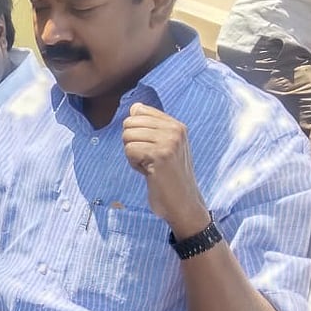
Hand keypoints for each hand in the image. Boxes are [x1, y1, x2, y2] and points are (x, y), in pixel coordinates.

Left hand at [121, 103, 210, 237]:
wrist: (183, 203)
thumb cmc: (169, 177)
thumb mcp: (164, 147)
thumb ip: (150, 127)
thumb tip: (134, 106)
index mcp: (176, 125)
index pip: (139, 110)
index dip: (135, 131)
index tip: (149, 147)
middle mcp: (175, 129)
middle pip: (129, 122)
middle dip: (131, 143)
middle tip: (148, 159)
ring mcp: (169, 141)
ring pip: (128, 136)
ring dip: (132, 155)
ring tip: (150, 166)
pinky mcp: (161, 154)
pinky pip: (130, 150)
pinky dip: (134, 164)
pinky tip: (149, 172)